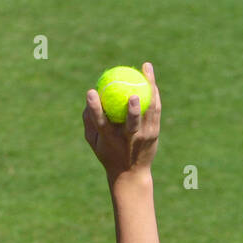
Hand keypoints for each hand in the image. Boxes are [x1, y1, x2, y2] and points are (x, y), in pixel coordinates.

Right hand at [83, 61, 161, 182]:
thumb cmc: (108, 153)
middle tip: (132, 94)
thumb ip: (89, 121)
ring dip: (149, 90)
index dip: (95, 108)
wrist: (131, 173)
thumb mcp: (94, 142)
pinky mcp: (154, 133)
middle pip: (131, 123)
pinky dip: (153, 93)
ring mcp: (143, 136)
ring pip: (148, 111)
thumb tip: (87, 101)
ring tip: (147, 69)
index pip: (100, 122)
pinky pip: (155, 109)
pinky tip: (151, 78)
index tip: (90, 92)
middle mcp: (127, 139)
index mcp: (109, 140)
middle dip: (133, 111)